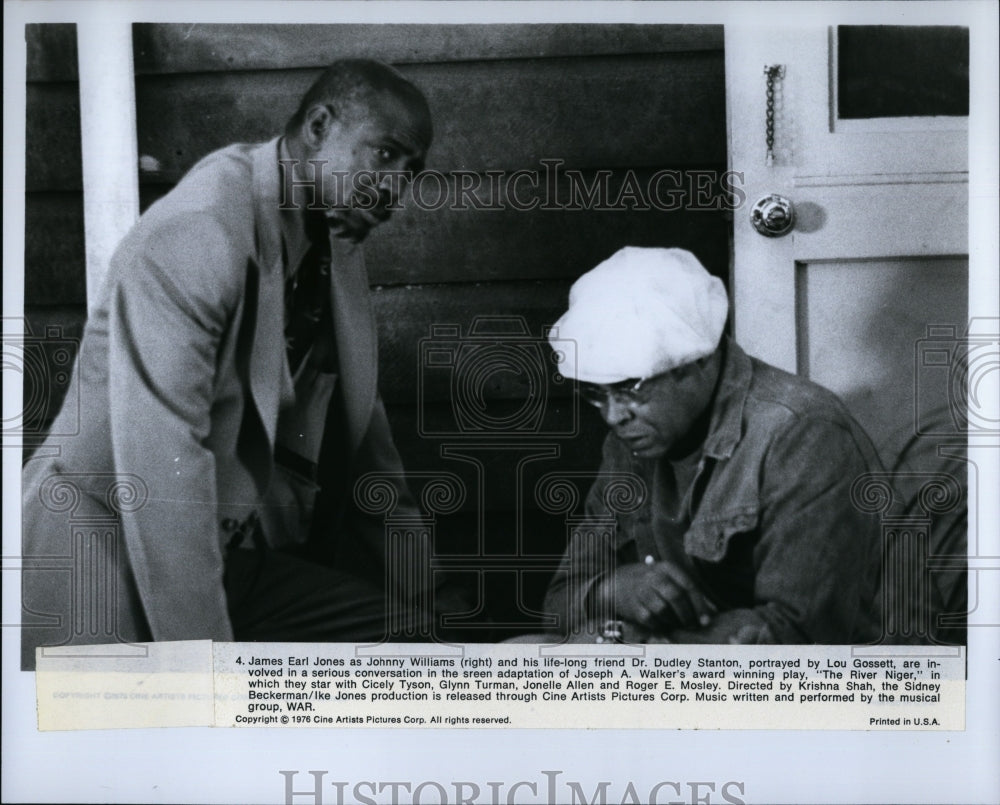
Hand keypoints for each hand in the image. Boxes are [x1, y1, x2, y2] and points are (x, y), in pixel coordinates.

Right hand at [591, 560, 714, 633]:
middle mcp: (653, 577)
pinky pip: (651, 620)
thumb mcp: (667, 579)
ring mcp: (641, 591)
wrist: (615, 584)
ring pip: (663, 610)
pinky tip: (663, 626)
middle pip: (676, 597)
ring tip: (677, 624)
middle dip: (688, 615)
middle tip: (692, 625)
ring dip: (674, 621)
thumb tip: (713, 613)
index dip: (700, 604)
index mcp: (666, 568)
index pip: (688, 586)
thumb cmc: (649, 583)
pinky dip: (660, 626)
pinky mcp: (632, 606)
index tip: (706, 620)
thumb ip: (688, 593)